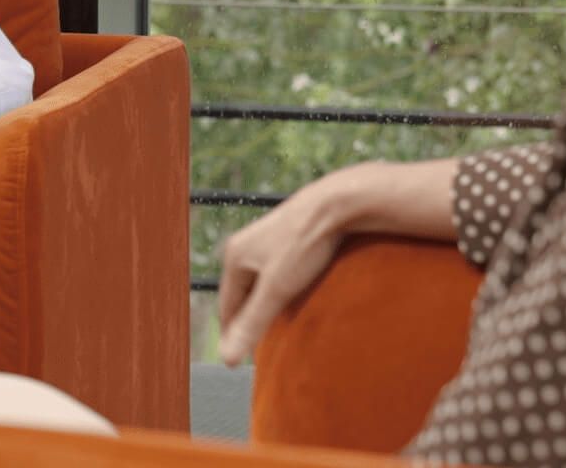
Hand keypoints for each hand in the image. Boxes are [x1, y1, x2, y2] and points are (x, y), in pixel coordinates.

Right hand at [216, 159, 460, 365]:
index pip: (227, 308)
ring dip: (270, 306)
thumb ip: (253, 324)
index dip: (235, 336)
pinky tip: (299, 299)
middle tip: (263, 349)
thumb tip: (227, 360)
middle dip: (252, 321)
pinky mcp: (290, 237)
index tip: (242, 363)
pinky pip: (279, 272)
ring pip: (263, 284)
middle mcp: (246, 245)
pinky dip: (285, 290)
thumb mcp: (277, 289)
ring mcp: (268, 240)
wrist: (338, 203)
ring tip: (282, 328)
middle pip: (243, 296)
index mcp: (235, 256)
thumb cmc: (306, 244)